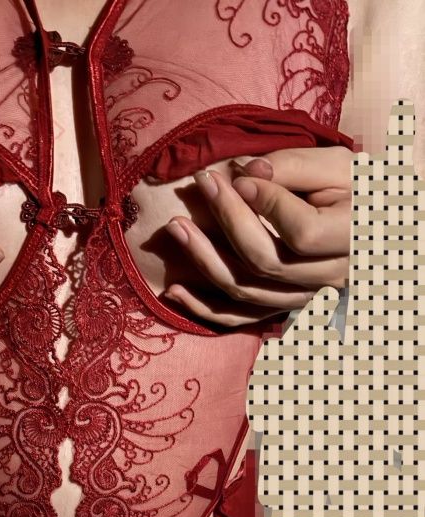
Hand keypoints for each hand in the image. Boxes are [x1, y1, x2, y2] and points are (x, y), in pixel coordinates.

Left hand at [164, 146, 351, 326]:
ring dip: (204, 261)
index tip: (236, 176)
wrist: (373, 225)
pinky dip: (203, 308)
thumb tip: (244, 174)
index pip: (301, 232)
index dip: (265, 205)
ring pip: (246, 291)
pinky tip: (174, 290)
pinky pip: (239, 319)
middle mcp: (329, 279)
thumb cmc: (355, 188)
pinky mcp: (281, 308)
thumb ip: (292, 167)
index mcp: (352, 240)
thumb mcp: (336, 166)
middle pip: (266, 262)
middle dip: (226, 221)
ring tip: (175, 227)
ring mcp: (304, 299)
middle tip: (201, 185)